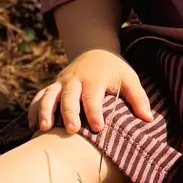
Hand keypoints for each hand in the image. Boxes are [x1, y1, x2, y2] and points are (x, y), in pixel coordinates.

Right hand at [28, 49, 152, 134]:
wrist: (94, 52)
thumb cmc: (114, 71)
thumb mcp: (129, 78)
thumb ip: (138, 98)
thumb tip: (149, 119)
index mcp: (94, 78)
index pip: (93, 96)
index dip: (95, 112)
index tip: (99, 128)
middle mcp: (74, 80)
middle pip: (69, 96)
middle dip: (69, 112)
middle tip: (72, 131)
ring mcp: (61, 83)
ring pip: (49, 95)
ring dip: (46, 111)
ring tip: (45, 129)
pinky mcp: (52, 87)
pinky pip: (39, 97)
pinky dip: (34, 110)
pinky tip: (33, 126)